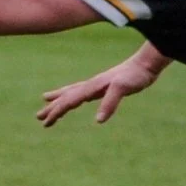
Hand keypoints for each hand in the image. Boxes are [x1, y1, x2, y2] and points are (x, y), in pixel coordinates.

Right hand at [38, 55, 159, 127]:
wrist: (146, 63)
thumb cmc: (135, 76)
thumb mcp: (123, 89)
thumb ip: (110, 102)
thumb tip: (98, 121)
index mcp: (91, 87)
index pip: (69, 101)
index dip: (56, 112)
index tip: (45, 122)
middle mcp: (90, 85)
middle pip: (66, 97)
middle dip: (52, 108)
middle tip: (38, 117)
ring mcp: (96, 85)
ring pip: (72, 93)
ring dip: (59, 100)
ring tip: (46, 101)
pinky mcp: (104, 86)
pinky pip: (82, 93)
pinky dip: (74, 97)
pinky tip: (76, 101)